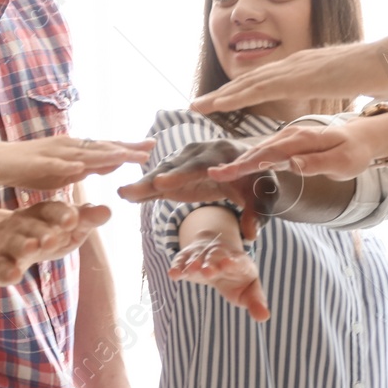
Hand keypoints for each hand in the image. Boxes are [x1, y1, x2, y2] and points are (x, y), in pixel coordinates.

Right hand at [0, 138, 153, 190]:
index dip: (128, 147)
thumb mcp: (63, 170)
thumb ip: (84, 167)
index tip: (151, 147)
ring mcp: (53, 153)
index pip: (106, 147)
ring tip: (126, 155)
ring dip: (105, 153)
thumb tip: (108, 165)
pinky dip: (70, 165)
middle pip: (101, 146)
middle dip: (126, 146)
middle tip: (151, 146)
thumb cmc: (29, 168)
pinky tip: (83, 167)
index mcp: (74, 149)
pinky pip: (56, 165)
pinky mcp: (38, 163)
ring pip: (83, 153)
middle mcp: (67, 146)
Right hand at [0, 200, 110, 284]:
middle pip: (33, 226)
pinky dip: (5, 271)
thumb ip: (84, 220)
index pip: (52, 209)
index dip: (62, 214)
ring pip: (15, 243)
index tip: (73, 220)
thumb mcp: (64, 227)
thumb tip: (108, 210)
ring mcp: (6, 242)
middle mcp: (22, 223)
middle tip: (53, 239)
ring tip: (31, 248)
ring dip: (23, 245)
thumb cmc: (41, 233)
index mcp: (41, 212)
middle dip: (43, 232)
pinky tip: (13, 276)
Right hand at [118, 138, 270, 239]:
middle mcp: (201, 153)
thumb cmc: (258, 184)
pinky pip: (160, 181)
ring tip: (124, 194)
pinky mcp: (178, 173)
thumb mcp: (264, 200)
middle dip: (155, 178)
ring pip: (163, 172)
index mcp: (224, 155)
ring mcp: (186, 161)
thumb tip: (249, 234)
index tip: (164, 183)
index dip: (182, 174)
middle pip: (175, 166)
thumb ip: (257, 215)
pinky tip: (127, 195)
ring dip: (144, 183)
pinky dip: (146, 188)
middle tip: (134, 189)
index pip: (201, 165)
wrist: (251, 171)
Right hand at [170, 231, 269, 321]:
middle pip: (215, 257)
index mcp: (239, 262)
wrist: (218, 255)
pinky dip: (178, 267)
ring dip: (193, 263)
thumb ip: (256, 302)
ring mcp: (203, 255)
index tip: (227, 264)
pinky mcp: (188, 258)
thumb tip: (264, 317)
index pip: (237, 261)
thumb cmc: (237, 278)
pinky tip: (173, 274)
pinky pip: (182, 261)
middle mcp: (220, 255)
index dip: (232, 262)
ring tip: (189, 271)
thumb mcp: (249, 290)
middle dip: (211, 264)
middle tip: (207, 271)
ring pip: (198, 257)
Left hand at [190, 40, 387, 115]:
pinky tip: (223, 104)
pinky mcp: (300, 75)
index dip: (240, 89)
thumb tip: (327, 91)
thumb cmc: (374, 72)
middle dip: (223, 92)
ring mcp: (295, 66)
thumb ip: (329, 87)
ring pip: (250, 82)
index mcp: (302, 65)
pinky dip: (239, 96)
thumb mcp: (343, 83)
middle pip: (250, 78)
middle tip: (198, 103)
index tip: (220, 100)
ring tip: (200, 105)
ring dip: (222, 95)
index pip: (264, 78)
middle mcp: (293, 62)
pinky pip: (263, 87)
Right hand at [206, 120, 387, 183]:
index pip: (271, 153)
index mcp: (303, 140)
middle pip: (259, 151)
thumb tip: (291, 165)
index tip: (228, 172)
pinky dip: (250, 158)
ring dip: (240, 161)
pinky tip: (239, 166)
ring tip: (220, 172)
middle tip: (213, 175)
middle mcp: (292, 135)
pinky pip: (266, 150)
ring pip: (260, 150)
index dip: (248, 164)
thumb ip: (317, 164)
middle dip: (236, 164)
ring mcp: (289, 138)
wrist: (363, 137)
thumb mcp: (343, 163)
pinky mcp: (289, 142)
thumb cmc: (354, 153)